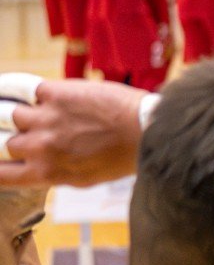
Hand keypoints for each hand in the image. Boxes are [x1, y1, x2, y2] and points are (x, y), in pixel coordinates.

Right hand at [0, 79, 144, 186]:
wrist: (147, 130)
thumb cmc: (122, 156)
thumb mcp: (85, 177)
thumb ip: (55, 172)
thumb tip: (36, 169)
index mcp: (47, 173)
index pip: (0, 174)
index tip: (3, 157)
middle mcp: (40, 148)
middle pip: (3, 143)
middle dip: (14, 139)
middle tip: (27, 134)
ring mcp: (44, 119)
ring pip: (8, 114)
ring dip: (19, 113)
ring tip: (31, 110)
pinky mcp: (53, 94)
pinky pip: (17, 87)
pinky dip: (11, 87)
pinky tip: (18, 90)